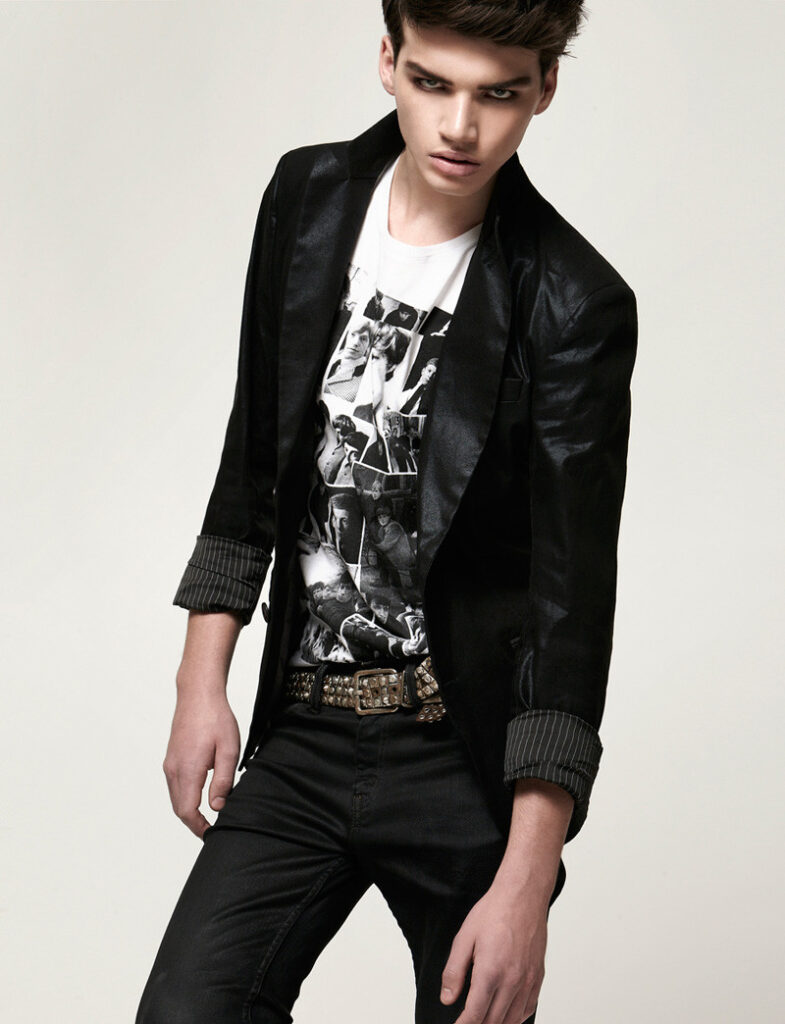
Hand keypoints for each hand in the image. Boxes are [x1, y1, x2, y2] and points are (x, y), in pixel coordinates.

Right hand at [162, 689, 239, 837]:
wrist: (198, 694)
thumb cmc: (216, 718)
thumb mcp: (229, 749)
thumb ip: (223, 780)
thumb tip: (218, 807)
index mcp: (188, 770)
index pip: (187, 811)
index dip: (199, 828)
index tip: (212, 835)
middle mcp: (174, 769)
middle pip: (179, 808)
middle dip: (194, 823)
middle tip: (212, 831)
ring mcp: (170, 763)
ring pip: (175, 798)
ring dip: (189, 811)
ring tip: (208, 817)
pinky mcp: (171, 758)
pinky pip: (175, 786)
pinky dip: (185, 797)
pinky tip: (200, 796)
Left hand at [441, 881, 547, 1023]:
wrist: (523, 895)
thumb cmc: (494, 912)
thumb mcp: (464, 938)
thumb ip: (454, 972)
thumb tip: (447, 999)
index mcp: (491, 971)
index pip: (475, 1014)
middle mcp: (513, 980)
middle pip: (493, 1022)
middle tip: (466, 1022)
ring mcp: (528, 981)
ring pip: (512, 1020)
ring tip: (482, 1020)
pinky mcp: (538, 977)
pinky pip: (528, 1009)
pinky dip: (515, 1018)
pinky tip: (505, 1015)